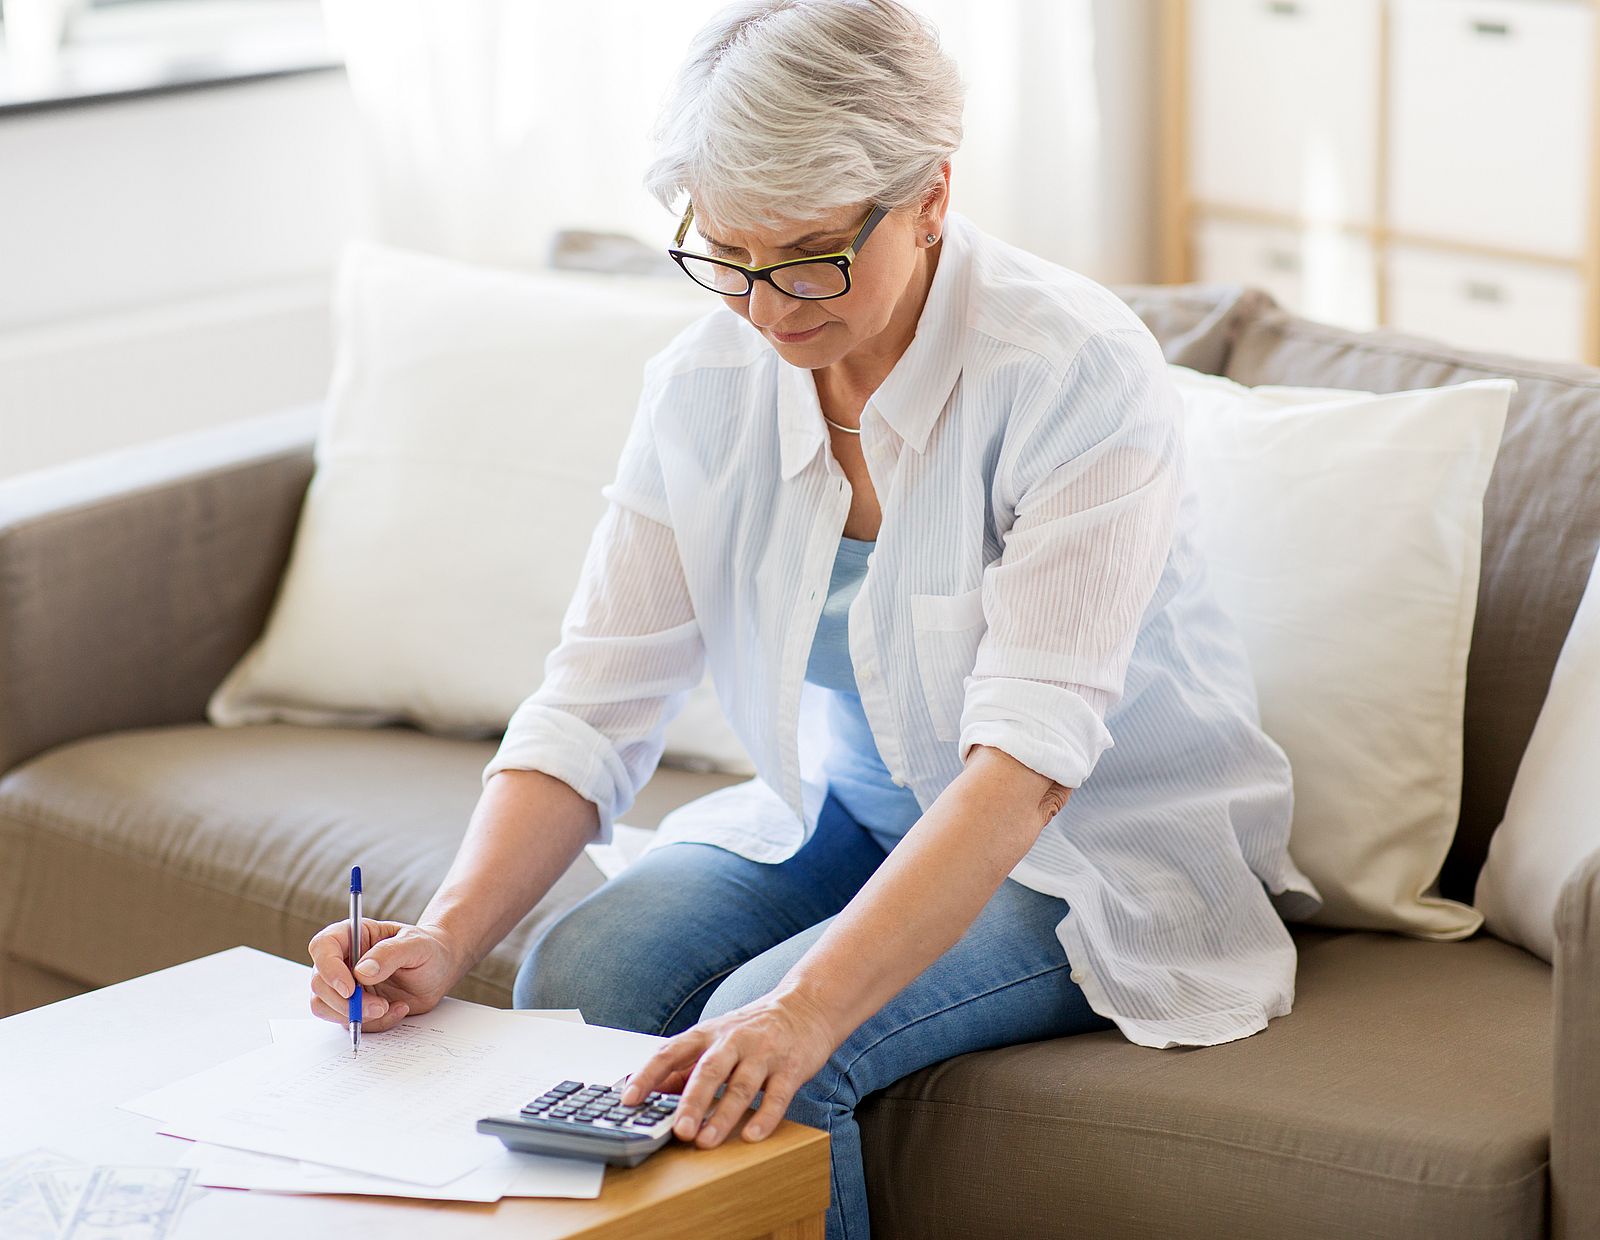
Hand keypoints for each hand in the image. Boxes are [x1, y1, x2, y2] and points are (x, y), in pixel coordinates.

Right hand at [307, 918, 463, 1033]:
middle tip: (379, 1006)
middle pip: (320, 982)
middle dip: (346, 1001)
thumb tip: (362, 972)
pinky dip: (371, 1024)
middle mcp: (343, 960)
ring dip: (354, 1015)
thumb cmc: (428, 949)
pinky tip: (397, 1010)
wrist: (440, 970)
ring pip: (325, 1006)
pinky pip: (346, 1022)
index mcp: (354, 935)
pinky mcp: (353, 1005)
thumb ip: (390, 954)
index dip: (329, 968)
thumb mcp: (416, 945)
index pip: (323, 946)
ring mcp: (345, 984)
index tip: (350, 988)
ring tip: (388, 1007)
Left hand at [618, 987, 840, 1148]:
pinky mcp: (791, 1067)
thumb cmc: (754, 1029)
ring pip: (741, 1085)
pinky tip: (752, 1136)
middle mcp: (734, 1040)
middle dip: (691, 1101)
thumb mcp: (715, 1039)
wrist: (806, 1007)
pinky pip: (777, 1095)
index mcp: (708, 1034)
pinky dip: (765, 1117)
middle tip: (678, 1130)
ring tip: (706, 1141)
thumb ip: (685, 1066)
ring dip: (723, 1115)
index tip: (628, 1099)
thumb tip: (651, 1093)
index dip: (648, 1074)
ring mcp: (764, 1053)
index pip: (671, 1051)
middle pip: (708, 1070)